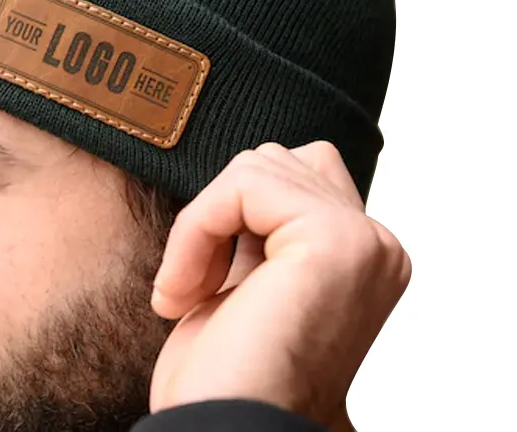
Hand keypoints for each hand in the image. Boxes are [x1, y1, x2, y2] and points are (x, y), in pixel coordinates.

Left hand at [149, 141, 409, 428]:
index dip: (235, 214)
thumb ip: (269, 224)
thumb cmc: (228, 369)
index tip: (207, 281)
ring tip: (191, 287)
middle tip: (195, 284)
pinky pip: (243, 183)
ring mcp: (363, 242)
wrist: (223, 431)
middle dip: (220, 212)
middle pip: (275, 162)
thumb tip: (250, 173)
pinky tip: (189, 289)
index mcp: (363, 257)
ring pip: (255, 166)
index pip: (295, 175)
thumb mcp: (253, 278)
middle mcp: (376, 247)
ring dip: (203, 222)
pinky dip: (197, 226)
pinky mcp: (335, 241)